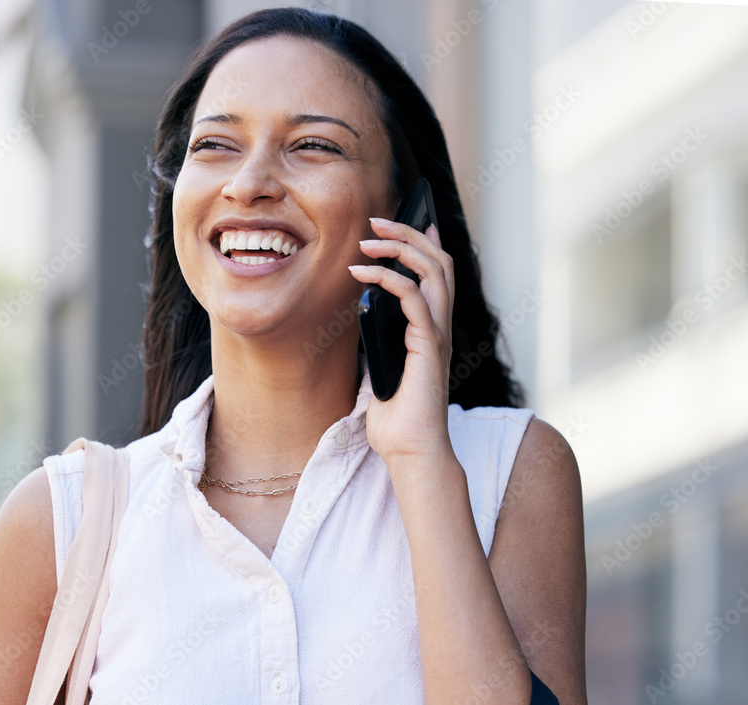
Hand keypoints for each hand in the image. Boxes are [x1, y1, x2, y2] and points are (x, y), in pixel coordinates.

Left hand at [349, 218, 455, 466]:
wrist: (411, 451)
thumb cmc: (398, 420)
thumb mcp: (385, 370)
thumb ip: (383, 342)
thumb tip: (366, 318)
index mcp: (433, 331)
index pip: (439, 275)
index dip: (425, 244)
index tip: (407, 223)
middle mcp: (441, 327)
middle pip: (439, 263)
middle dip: (409, 234)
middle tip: (378, 220)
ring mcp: (438, 335)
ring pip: (433, 272)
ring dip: (399, 248)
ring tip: (367, 240)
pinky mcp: (428, 346)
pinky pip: (414, 299)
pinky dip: (388, 279)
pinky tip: (363, 275)